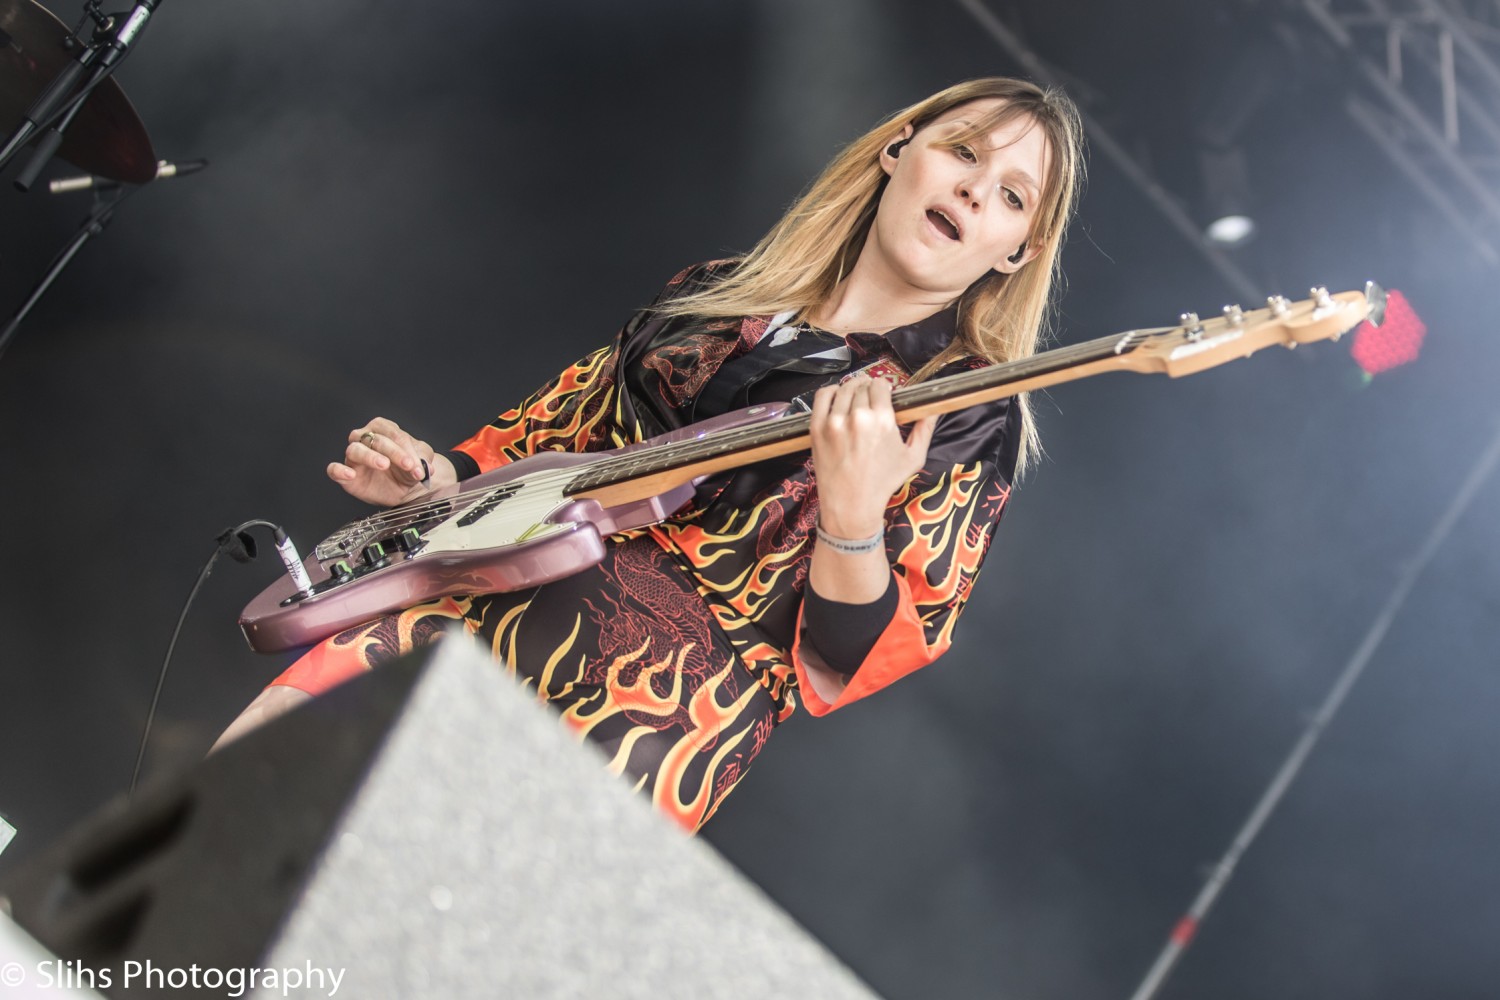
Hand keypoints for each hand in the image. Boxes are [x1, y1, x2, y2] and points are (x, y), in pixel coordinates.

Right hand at [327, 416, 456, 506]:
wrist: (403, 487)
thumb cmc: (408, 468)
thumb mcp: (421, 462)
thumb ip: (423, 461)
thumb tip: (425, 468)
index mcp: (384, 429)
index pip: (393, 433)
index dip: (407, 450)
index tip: (418, 466)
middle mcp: (365, 438)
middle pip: (376, 440)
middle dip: (395, 453)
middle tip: (409, 466)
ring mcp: (354, 456)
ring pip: (355, 450)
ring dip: (370, 456)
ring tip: (384, 464)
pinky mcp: (346, 474)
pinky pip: (334, 469)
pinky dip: (339, 471)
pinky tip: (350, 474)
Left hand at [809, 373, 936, 537]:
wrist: (851, 505)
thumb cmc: (883, 483)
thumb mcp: (913, 458)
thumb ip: (925, 429)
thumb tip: (934, 409)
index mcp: (883, 421)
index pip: (880, 385)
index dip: (883, 388)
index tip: (884, 395)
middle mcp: (858, 418)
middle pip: (862, 386)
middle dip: (868, 389)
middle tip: (870, 400)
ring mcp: (834, 422)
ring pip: (844, 388)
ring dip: (852, 389)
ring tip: (856, 398)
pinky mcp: (817, 428)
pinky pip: (823, 396)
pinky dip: (831, 392)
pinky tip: (838, 398)